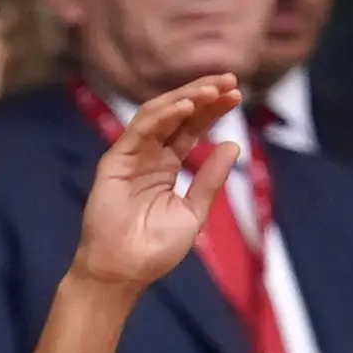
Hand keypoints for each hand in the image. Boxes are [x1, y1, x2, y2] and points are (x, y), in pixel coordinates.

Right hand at [73, 75, 243, 291]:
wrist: (125, 271)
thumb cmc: (155, 249)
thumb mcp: (194, 211)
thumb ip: (211, 179)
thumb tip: (233, 145)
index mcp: (167, 165)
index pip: (192, 127)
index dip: (213, 109)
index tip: (237, 95)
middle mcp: (149, 154)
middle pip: (177, 114)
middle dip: (203, 93)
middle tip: (230, 80)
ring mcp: (131, 154)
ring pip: (158, 113)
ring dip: (186, 98)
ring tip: (213, 89)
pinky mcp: (115, 160)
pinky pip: (140, 129)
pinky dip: (163, 115)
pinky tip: (186, 107)